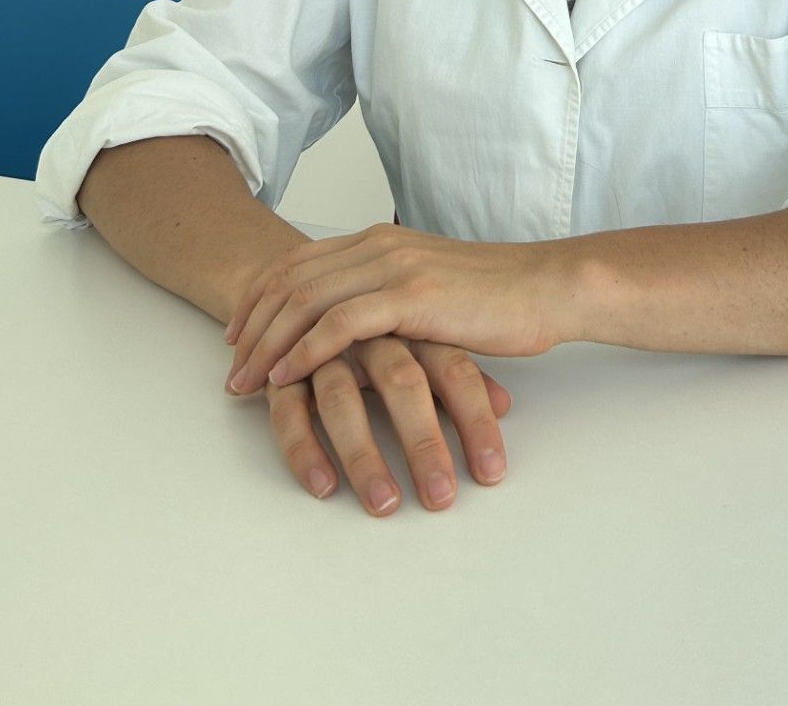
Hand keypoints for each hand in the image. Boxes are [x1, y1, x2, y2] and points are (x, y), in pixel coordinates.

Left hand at [223, 223, 559, 397]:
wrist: (548, 288)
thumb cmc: (499, 296)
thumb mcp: (432, 286)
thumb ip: (391, 293)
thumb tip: (358, 324)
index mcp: (381, 239)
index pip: (298, 262)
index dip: (258, 298)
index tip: (235, 333)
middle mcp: (379, 246)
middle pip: (290, 280)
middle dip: (250, 325)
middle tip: (229, 367)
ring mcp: (394, 268)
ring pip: (305, 301)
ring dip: (266, 343)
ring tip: (245, 381)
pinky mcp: (412, 296)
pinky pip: (340, 325)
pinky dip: (305, 351)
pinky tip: (286, 377)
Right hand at [255, 335, 512, 515]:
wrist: (307, 282)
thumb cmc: (378, 325)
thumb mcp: (422, 341)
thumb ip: (458, 373)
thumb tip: (505, 405)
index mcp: (413, 322)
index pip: (453, 368)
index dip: (475, 420)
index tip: (492, 473)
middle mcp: (370, 333)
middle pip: (401, 382)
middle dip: (424, 443)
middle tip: (442, 498)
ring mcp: (323, 350)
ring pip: (341, 399)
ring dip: (362, 455)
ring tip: (384, 505)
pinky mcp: (282, 373)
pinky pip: (289, 412)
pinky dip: (304, 449)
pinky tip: (323, 487)